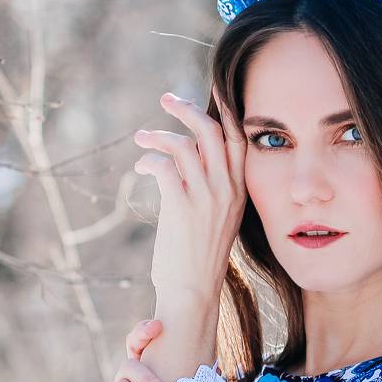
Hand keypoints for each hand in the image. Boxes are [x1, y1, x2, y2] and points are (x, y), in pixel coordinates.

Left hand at [133, 89, 246, 305]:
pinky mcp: (181, 207)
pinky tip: (142, 166)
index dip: (226, 109)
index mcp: (239, 190)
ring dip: (157, 135)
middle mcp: (226, 190)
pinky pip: (164, 166)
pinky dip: (149, 159)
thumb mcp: (215, 217)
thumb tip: (187, 156)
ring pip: (183, 145)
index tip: (213, 88)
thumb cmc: (198, 257)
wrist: (192, 292)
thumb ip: (210, 186)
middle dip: (186, 110)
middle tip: (166, 100)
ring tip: (142, 139)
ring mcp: (205, 198)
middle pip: (210, 131)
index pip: (238, 139)